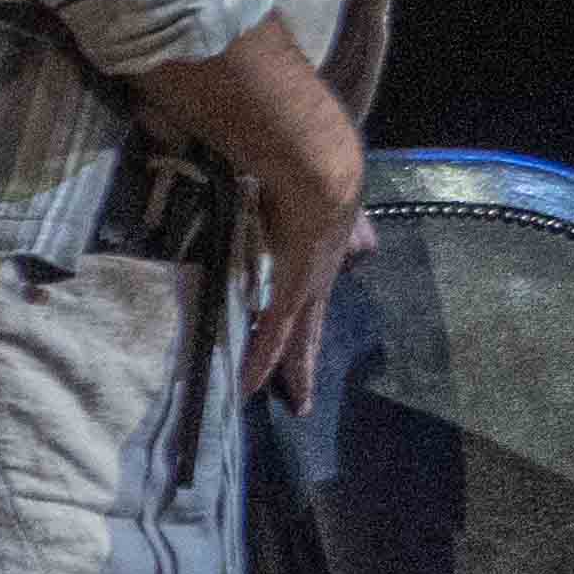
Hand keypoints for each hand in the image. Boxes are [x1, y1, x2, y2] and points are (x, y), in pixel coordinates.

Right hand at [238, 122, 368, 407]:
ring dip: (291, 372)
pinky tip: (249, 388)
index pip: (313, 296)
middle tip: (303, 399)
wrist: (323, 170)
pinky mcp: (293, 291)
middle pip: (312, 328)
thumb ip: (313, 199)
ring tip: (293, 403)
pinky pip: (275, 334)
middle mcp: (321, 276)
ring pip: (298, 339)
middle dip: (306, 363)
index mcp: (325, 252)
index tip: (304, 343)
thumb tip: (318, 210)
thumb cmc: (317, 169)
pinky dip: (261, 361)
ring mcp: (310, 286)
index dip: (307, 320)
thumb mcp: (322, 189)